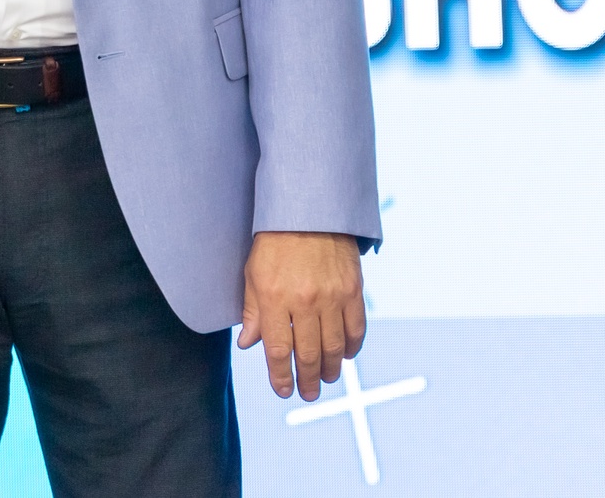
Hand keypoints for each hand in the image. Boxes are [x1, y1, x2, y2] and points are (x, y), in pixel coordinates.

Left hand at [238, 231, 365, 400]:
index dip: (281, 375)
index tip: (283, 391)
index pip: (278, 349)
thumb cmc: (274, 242)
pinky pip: (356, 328)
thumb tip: (248, 344)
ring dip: (330, 369)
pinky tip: (345, 356)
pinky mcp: (353, 290)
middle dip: (307, 379)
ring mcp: (332, 297)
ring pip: (334, 347)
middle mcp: (304, 301)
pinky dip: (352, 347)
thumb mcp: (252, 273)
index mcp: (274, 298)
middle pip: (308, 354)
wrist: (308, 211)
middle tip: (308, 394)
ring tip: (326, 379)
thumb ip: (252, 311)